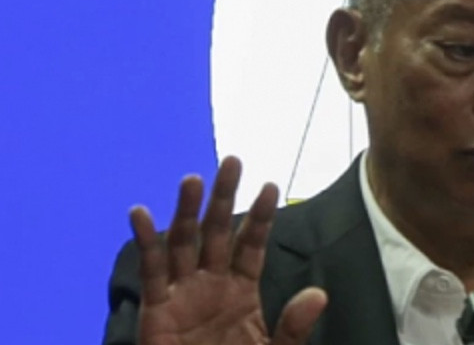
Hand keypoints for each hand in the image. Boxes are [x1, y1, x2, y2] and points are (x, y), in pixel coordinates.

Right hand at [129, 156, 326, 344]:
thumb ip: (294, 326)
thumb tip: (318, 294)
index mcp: (242, 291)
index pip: (252, 245)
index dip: (260, 217)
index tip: (271, 185)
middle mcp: (211, 285)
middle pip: (219, 232)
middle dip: (224, 197)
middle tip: (232, 160)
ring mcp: (183, 294)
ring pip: (184, 243)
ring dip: (187, 211)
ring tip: (193, 178)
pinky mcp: (156, 310)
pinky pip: (151, 272)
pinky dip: (146, 242)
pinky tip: (141, 213)